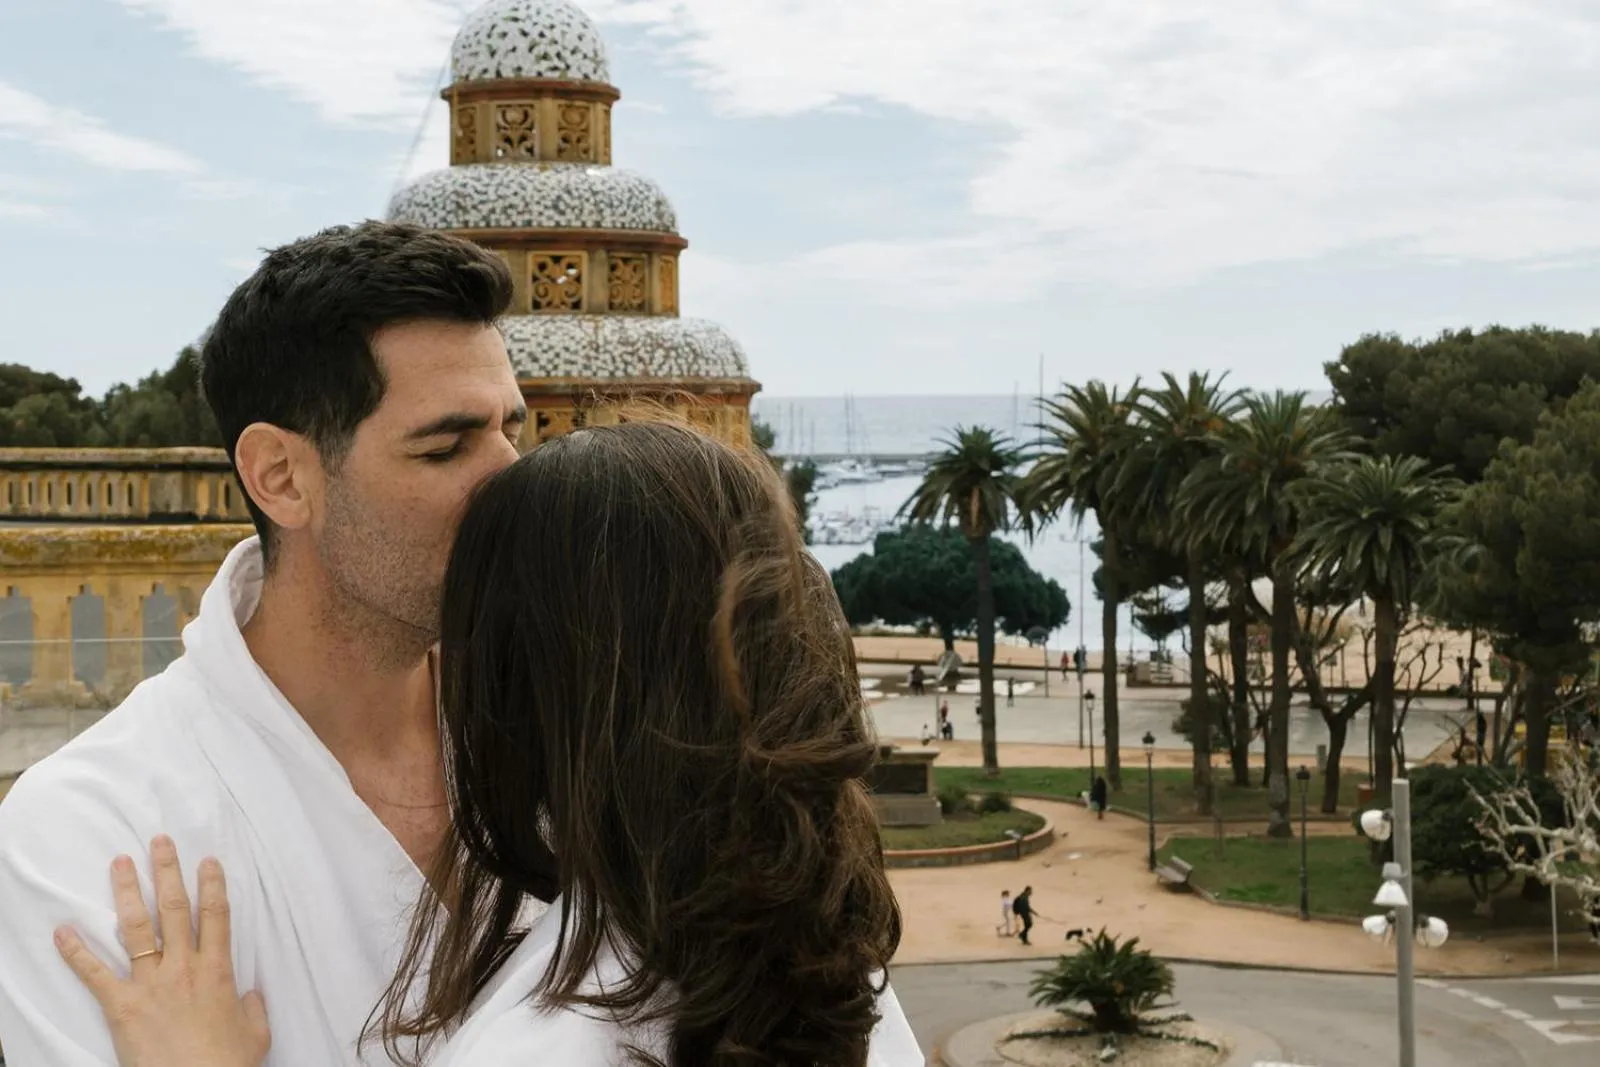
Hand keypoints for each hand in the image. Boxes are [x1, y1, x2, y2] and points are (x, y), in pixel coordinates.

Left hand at [53, 835, 270, 1066]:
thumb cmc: (229, 1063)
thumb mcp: (255, 1032)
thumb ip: (253, 1007)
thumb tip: (252, 994)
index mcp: (217, 970)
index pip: (216, 916)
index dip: (212, 885)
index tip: (208, 860)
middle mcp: (184, 967)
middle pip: (175, 909)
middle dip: (168, 872)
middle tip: (159, 841)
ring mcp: (151, 984)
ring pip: (138, 929)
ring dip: (127, 893)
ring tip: (119, 863)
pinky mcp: (123, 1006)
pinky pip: (96, 975)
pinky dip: (76, 953)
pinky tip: (63, 931)